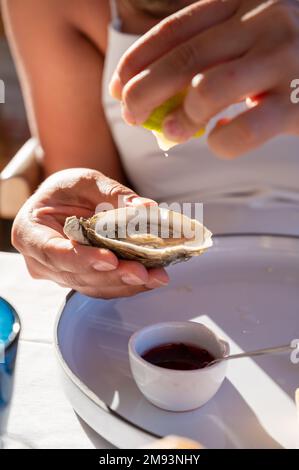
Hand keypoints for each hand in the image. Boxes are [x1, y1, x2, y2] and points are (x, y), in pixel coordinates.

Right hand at [12, 169, 168, 297]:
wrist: (68, 199)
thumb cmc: (68, 189)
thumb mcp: (87, 181)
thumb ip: (114, 194)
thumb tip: (145, 208)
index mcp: (29, 232)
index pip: (53, 252)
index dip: (82, 259)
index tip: (110, 259)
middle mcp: (41, 259)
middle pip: (76, 275)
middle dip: (113, 275)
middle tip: (142, 271)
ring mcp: (60, 273)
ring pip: (92, 286)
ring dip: (125, 284)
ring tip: (154, 276)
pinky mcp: (80, 278)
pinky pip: (103, 287)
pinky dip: (127, 285)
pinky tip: (150, 278)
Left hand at [110, 0, 298, 157]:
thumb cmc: (293, 53)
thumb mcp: (254, 31)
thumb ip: (215, 51)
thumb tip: (163, 98)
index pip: (177, 29)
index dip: (138, 60)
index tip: (116, 87)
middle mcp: (265, 20)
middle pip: (185, 59)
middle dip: (145, 91)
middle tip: (128, 114)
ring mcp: (285, 59)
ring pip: (211, 90)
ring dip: (181, 116)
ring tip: (170, 132)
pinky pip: (248, 128)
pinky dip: (223, 141)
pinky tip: (218, 140)